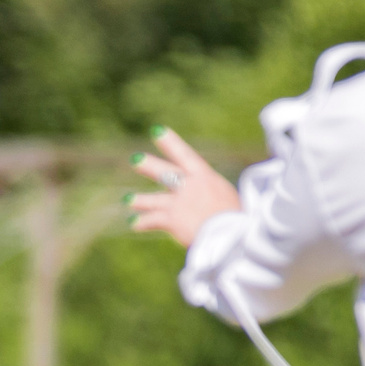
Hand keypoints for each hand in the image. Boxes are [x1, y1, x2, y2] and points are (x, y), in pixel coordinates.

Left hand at [126, 128, 241, 249]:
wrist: (231, 234)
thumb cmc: (236, 218)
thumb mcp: (227, 196)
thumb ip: (211, 191)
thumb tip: (206, 195)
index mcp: (205, 177)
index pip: (186, 155)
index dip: (171, 143)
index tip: (158, 131)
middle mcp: (189, 186)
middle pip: (164, 173)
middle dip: (148, 165)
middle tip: (135, 159)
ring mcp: (178, 202)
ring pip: (153, 199)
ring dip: (140, 200)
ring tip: (128, 200)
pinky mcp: (172, 220)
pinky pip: (152, 220)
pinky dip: (143, 223)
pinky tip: (134, 225)